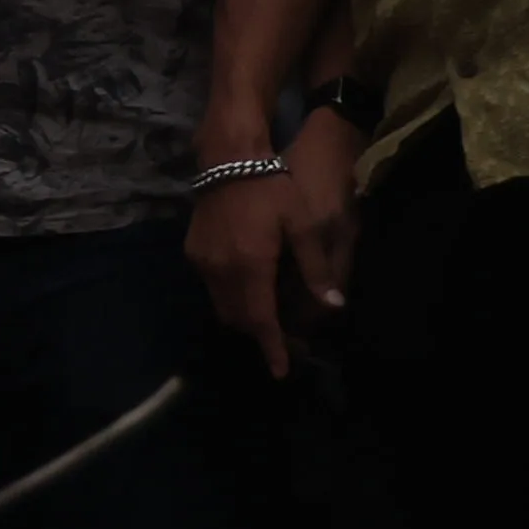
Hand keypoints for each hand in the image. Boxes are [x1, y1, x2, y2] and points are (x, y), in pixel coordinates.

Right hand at [187, 122, 359, 379]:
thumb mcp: (302, 224)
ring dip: (245, 318)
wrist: (228, 158)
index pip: (261, 320)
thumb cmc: (272, 187)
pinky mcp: (194, 252)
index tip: (280, 371)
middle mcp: (220, 270)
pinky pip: (213, 288)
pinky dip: (232, 298)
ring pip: (222, 306)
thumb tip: (334, 305)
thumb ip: (316, 268)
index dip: (272, 347)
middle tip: (286, 341)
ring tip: (270, 318)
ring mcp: (203, 262)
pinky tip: (250, 288)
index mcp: (250, 265)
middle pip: (239, 319)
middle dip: (260, 335)